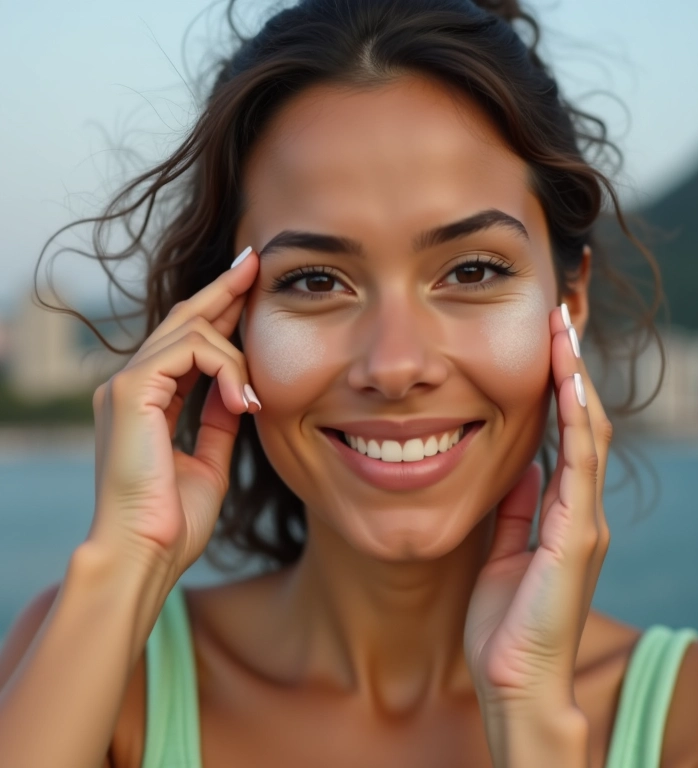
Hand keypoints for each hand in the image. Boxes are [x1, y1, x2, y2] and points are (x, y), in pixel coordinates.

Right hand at [87, 247, 260, 577]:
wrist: (147, 554)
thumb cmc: (174, 520)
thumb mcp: (210, 459)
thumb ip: (220, 420)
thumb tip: (241, 390)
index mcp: (148, 401)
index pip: (187, 342)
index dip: (219, 311)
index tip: (248, 286)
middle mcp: (131, 385)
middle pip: (184, 320)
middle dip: (223, 290)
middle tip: (253, 262)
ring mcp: (126, 385)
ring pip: (191, 332)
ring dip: (236, 356)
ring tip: (255, 397)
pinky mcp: (129, 391)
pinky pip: (186, 352)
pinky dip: (224, 369)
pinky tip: (245, 400)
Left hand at [464, 304, 610, 720]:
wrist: (515, 679)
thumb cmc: (507, 621)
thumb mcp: (503, 549)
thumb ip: (515, 509)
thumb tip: (517, 467)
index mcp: (561, 510)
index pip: (566, 432)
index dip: (558, 385)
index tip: (544, 341)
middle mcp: (580, 508)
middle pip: (583, 421)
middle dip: (570, 367)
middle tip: (558, 317)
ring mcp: (584, 520)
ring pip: (588, 433)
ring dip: (575, 379)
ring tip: (563, 331)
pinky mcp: (577, 536)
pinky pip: (579, 466)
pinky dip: (576, 421)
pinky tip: (568, 382)